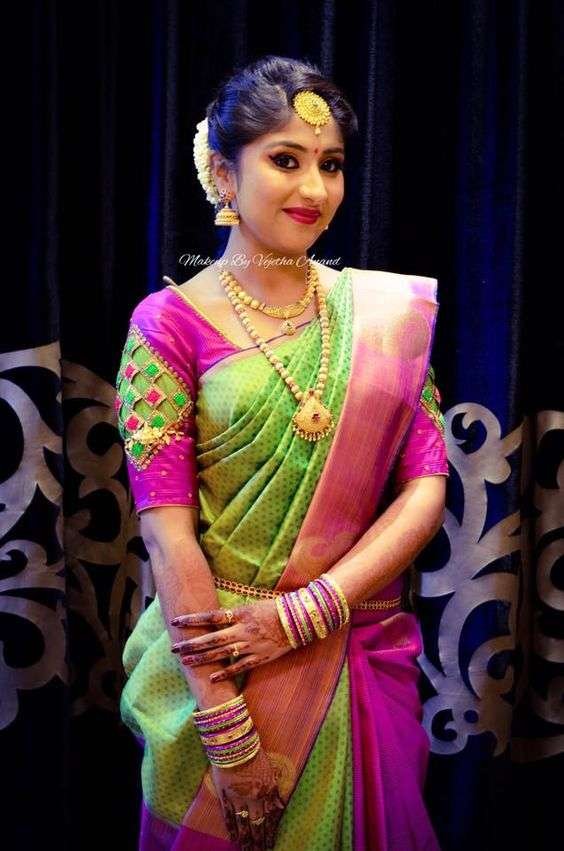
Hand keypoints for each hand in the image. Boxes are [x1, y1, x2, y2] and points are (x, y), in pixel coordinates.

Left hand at [169, 600, 292, 681]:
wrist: (298, 620)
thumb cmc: (275, 609)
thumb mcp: (252, 606)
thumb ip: (235, 613)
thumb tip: (215, 617)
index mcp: (241, 614)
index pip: (211, 616)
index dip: (193, 619)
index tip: (176, 621)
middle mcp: (243, 630)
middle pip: (212, 638)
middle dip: (191, 643)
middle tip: (174, 648)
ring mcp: (250, 645)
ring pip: (222, 653)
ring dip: (202, 658)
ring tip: (185, 662)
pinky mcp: (259, 657)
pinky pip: (239, 667)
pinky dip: (225, 673)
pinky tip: (212, 678)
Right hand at [211, 747, 285, 849]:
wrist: (235, 744)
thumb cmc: (254, 753)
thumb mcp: (270, 771)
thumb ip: (274, 791)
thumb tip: (281, 807)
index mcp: (267, 791)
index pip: (271, 818)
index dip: (270, 833)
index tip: (270, 846)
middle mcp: (254, 798)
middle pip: (257, 825)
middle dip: (259, 841)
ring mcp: (238, 798)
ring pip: (243, 824)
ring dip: (246, 840)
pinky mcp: (225, 795)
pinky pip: (228, 816)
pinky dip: (231, 828)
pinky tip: (233, 839)